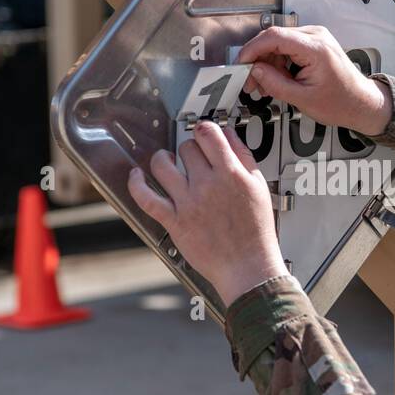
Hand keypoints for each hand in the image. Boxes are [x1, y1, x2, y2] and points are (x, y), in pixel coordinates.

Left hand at [126, 121, 288, 306]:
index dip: (204, 129)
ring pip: (162, 165)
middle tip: (193, 158)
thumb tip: (229, 136)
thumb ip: (244, 157)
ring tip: (166, 161)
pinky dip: (136, 183)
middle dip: (190, 149)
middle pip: (187, 148)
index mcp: (231, 173)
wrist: (247, 265)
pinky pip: (146, 197)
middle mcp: (207, 185)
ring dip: (162, 158)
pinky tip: (136, 176)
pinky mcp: (174, 221)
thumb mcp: (259, 187)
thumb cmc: (255, 232)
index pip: (209, 133)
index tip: (203, 134)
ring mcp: (188, 202)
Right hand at [237, 25, 392, 135]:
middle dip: (258, 60)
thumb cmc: (341, 102)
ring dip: (267, 63)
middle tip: (250, 82)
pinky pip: (287, 47)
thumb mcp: (303, 99)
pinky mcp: (313, 44)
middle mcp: (316, 36)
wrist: (361, 103)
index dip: (253, 49)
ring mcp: (315, 38)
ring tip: (264, 86)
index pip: (275, 37)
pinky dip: (277, 63)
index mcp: (316, 48)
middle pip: (274, 39)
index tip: (241, 64)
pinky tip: (275, 79)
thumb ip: (275, 84)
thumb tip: (255, 71)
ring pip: (278, 43)